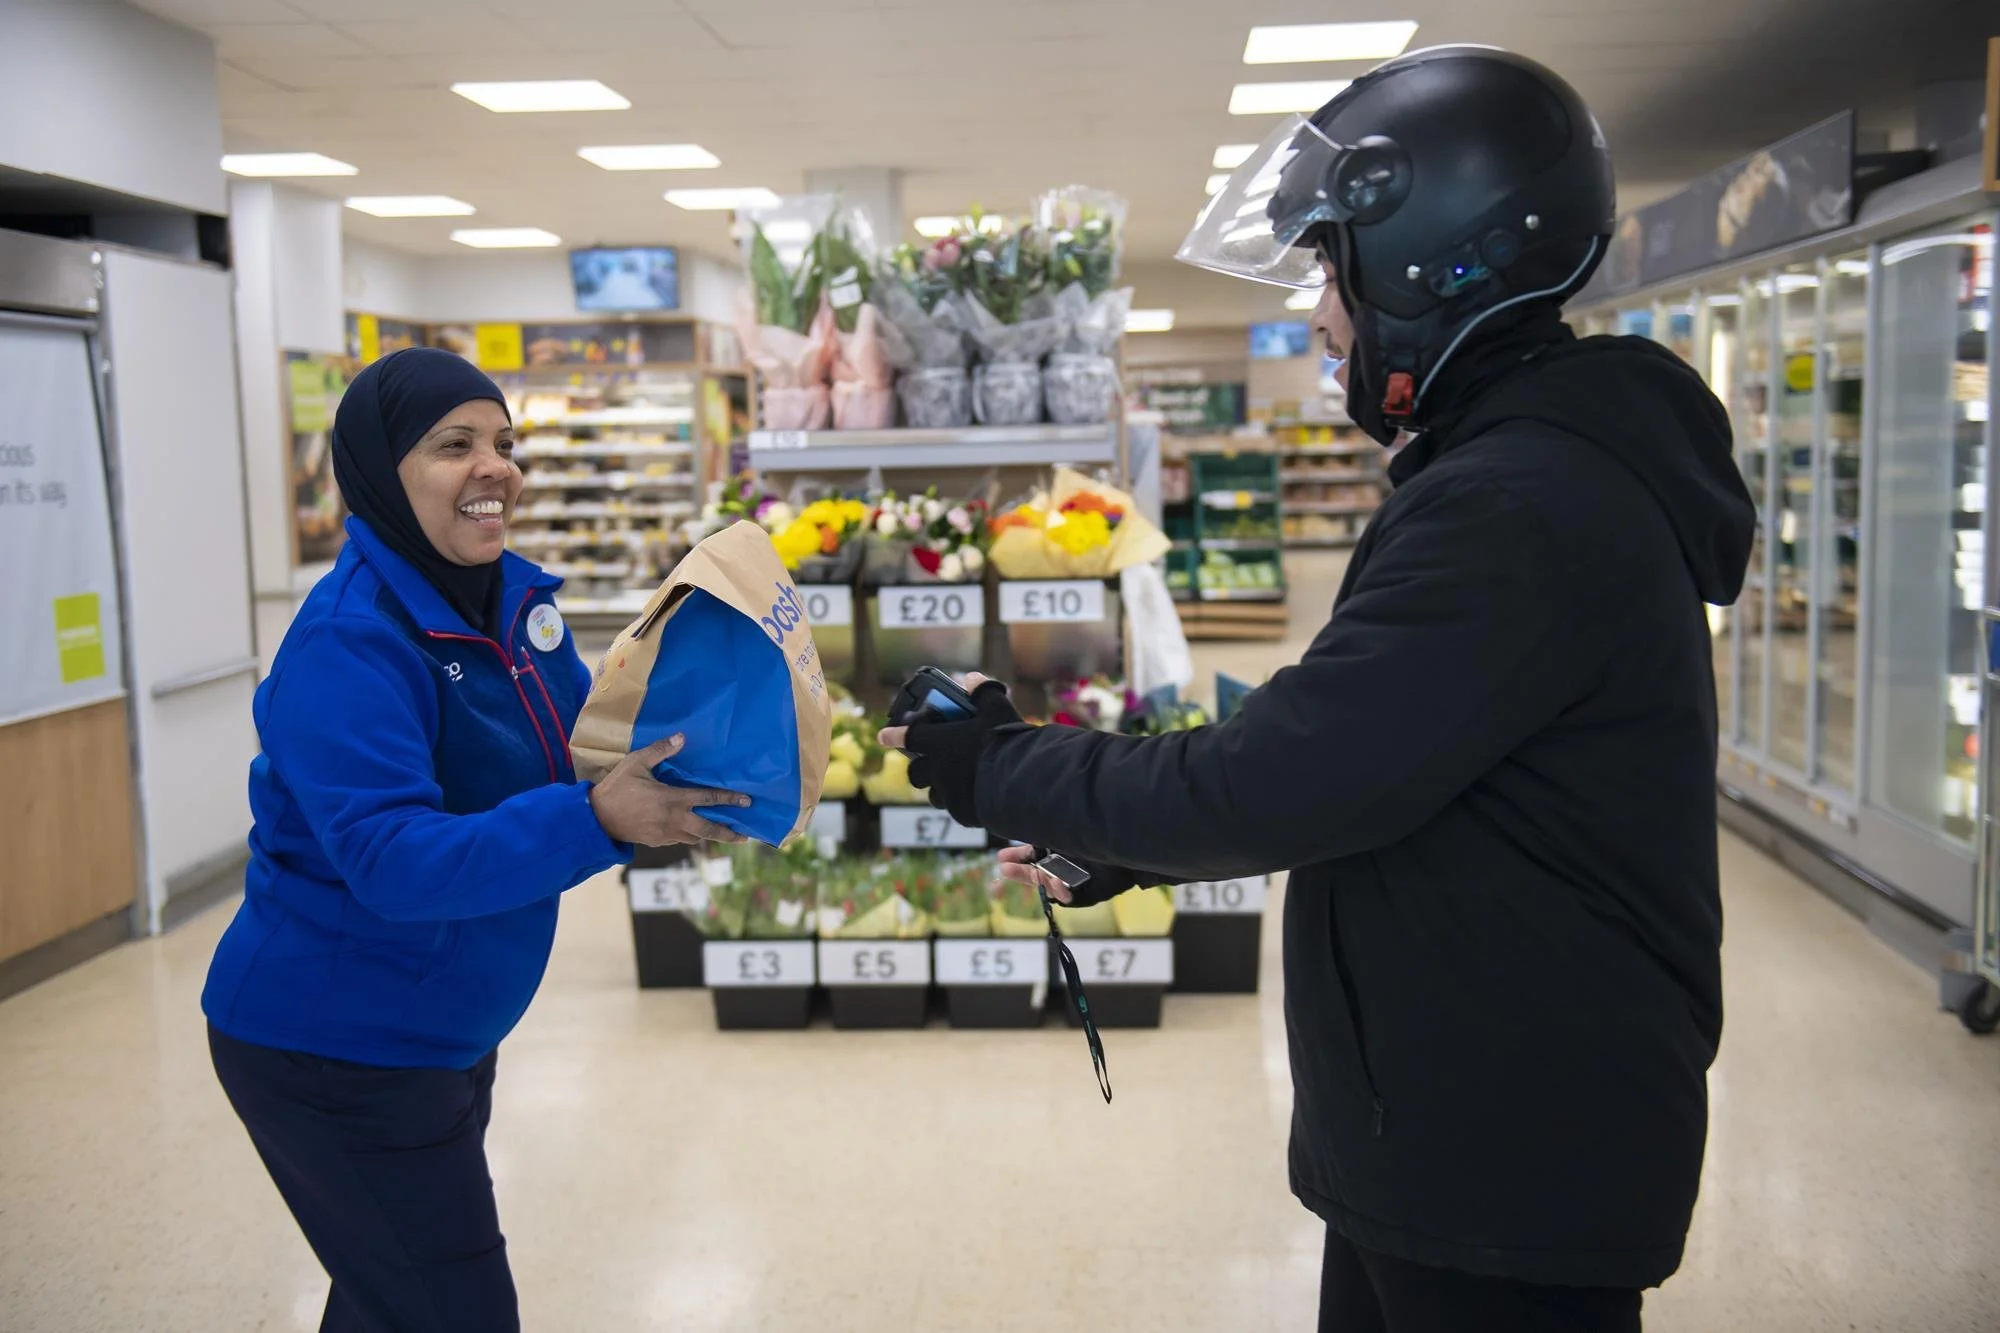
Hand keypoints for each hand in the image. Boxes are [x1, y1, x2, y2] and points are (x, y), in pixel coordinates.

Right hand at [588, 734, 750, 847]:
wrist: (597, 818)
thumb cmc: (617, 787)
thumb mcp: (636, 763)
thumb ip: (660, 750)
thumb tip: (681, 737)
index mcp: (673, 799)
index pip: (708, 799)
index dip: (729, 800)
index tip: (746, 802)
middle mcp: (674, 819)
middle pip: (709, 830)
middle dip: (728, 833)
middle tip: (744, 836)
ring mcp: (666, 833)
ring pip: (695, 838)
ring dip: (709, 835)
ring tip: (722, 833)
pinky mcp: (657, 842)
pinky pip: (679, 840)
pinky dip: (689, 836)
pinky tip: (692, 832)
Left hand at [878, 673, 1023, 827]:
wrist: (1018, 781)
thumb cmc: (1004, 742)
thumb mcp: (997, 710)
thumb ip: (983, 692)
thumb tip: (972, 679)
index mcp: (941, 743)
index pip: (910, 736)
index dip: (895, 735)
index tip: (883, 735)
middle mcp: (938, 770)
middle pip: (916, 773)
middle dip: (918, 768)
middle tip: (928, 764)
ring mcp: (949, 794)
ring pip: (934, 795)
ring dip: (939, 788)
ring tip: (955, 783)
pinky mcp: (963, 814)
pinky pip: (956, 808)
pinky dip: (963, 802)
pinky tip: (978, 797)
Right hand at [996, 845, 1140, 907]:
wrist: (1128, 848)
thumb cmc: (1099, 837)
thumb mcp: (1065, 835)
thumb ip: (1044, 839)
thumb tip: (1022, 841)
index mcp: (1059, 850)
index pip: (1032, 855)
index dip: (1017, 857)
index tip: (1001, 858)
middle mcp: (1064, 866)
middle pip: (1037, 873)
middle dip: (1021, 872)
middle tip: (1005, 869)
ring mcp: (1074, 882)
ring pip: (1050, 886)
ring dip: (1044, 881)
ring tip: (1046, 876)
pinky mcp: (1087, 895)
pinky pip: (1069, 898)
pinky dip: (1062, 892)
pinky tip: (1060, 885)